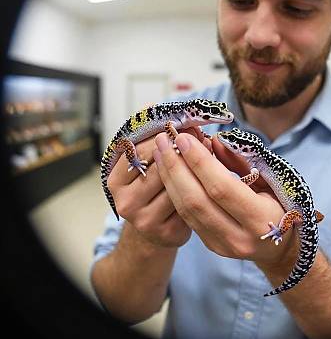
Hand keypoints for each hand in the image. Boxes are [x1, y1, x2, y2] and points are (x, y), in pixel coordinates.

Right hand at [106, 127, 208, 247]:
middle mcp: (126, 203)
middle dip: (183, 149)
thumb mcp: (142, 161)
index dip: (163, 136)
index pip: (139, 151)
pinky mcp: (168, 233)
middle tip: (200, 135)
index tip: (181, 126)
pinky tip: (207, 177)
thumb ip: (147, 135)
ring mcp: (146, 220)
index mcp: (115, 181)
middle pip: (161, 167)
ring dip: (196, 166)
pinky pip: (190, 202)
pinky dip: (201, 187)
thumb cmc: (150, 186)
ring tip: (207, 151)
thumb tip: (152, 105)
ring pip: (178, 184)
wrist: (154, 226)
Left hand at [153, 132, 298, 267]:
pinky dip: (175, 190)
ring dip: (170, 178)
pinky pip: (187, 217)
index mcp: (261, 219)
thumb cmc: (281, 204)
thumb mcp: (271, 179)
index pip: (221, 188)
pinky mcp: (211, 246)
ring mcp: (223, 246)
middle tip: (164, 140)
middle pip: (197, 200)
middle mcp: (240, 238)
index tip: (183, 138)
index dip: (199, 162)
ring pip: (187, 210)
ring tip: (160, 151)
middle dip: (176, 167)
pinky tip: (168, 171)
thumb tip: (212, 141)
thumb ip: (241, 161)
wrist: (282, 246)